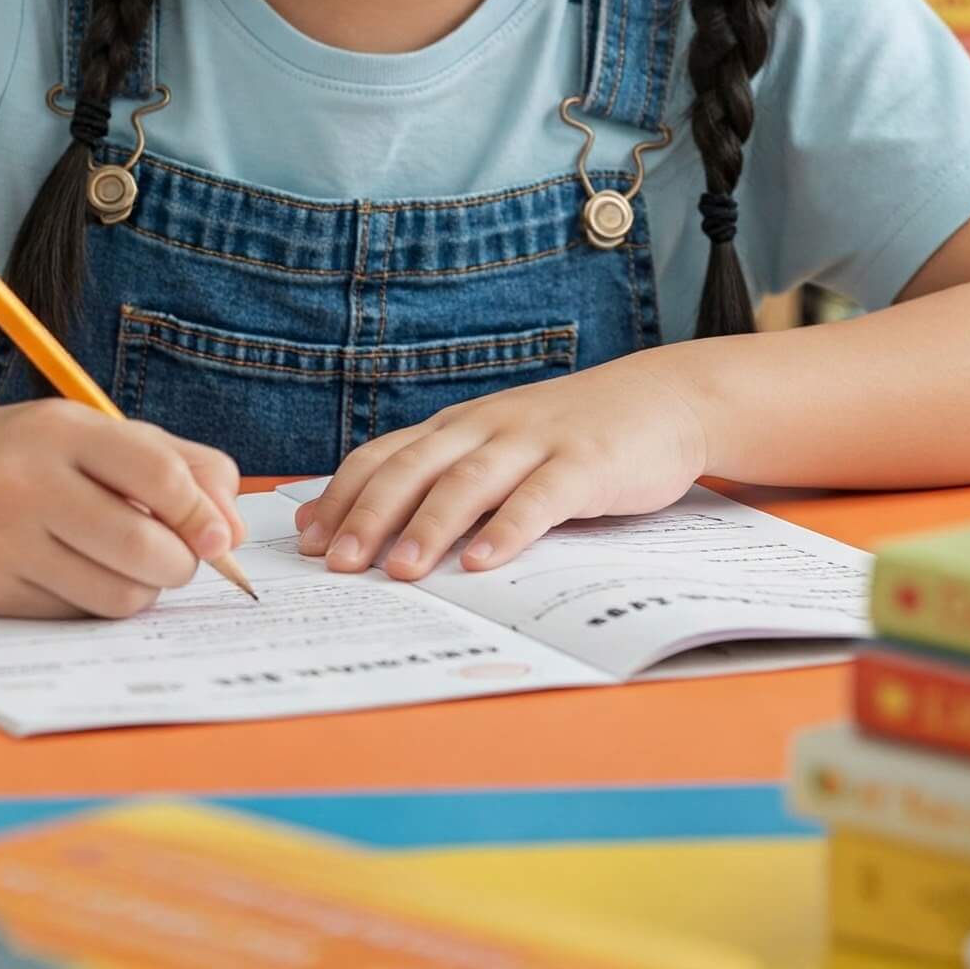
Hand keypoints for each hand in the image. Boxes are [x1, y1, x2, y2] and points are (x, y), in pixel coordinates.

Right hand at [0, 399, 244, 618]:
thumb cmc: (31, 453)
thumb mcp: (98, 435)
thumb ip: (179, 465)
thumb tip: (235, 531)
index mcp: (63, 431)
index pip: (159, 476)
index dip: (202, 514)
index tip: (220, 539)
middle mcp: (26, 483)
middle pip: (142, 546)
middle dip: (180, 564)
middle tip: (179, 560)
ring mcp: (0, 542)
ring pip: (114, 595)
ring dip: (142, 590)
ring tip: (131, 567)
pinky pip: (73, 617)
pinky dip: (95, 605)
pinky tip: (80, 576)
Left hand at [294, 357, 707, 579]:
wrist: (663, 397)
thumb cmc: (572, 433)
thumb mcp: (501, 444)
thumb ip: (449, 476)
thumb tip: (377, 526)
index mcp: (460, 426)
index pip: (385, 455)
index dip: (342, 494)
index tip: (307, 540)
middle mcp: (487, 426)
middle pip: (415, 467)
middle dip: (369, 514)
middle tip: (336, 563)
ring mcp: (536, 441)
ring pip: (469, 481)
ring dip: (430, 525)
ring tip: (400, 570)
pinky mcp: (584, 462)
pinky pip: (540, 497)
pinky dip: (508, 529)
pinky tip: (483, 561)